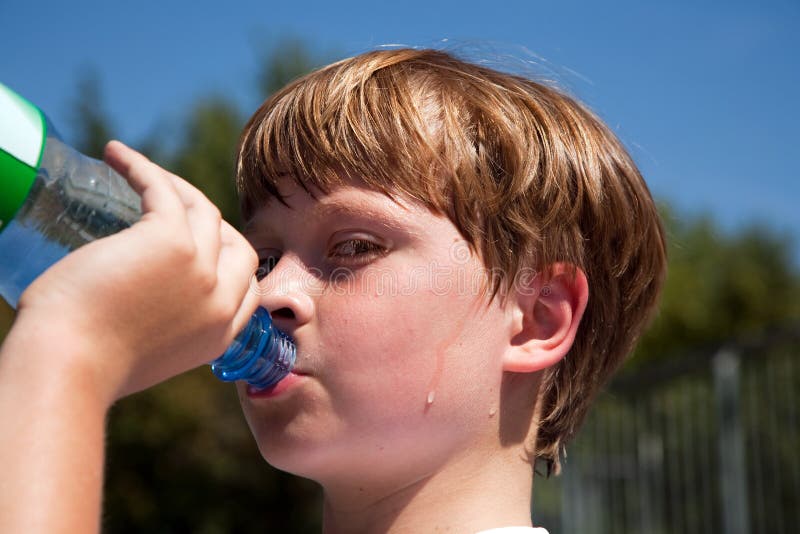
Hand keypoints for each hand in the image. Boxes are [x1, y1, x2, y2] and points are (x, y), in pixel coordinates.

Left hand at [12, 141, 258, 402]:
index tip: (197, 245)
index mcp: (218, 336)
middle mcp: (220, 302)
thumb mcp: (147, 354)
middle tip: (168, 208)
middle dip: (210, 224)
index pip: (247, 287)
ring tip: (132, 171)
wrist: (67, 367)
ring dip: (172, 185)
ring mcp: (202, 270)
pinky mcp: (172, 241)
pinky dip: (140, 166)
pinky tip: (114, 154)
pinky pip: (164, 189)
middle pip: (238, 245)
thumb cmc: (85, 365)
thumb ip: (164, 328)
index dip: (228, 261)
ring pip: (203, 210)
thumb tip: (142, 299)